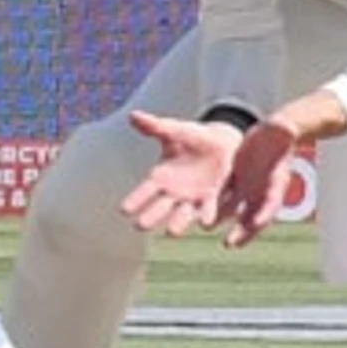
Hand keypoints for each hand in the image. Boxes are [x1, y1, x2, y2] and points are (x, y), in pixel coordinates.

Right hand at [119, 111, 237, 237]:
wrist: (223, 143)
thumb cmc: (193, 137)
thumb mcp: (175, 131)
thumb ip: (155, 126)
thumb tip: (132, 115)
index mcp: (159, 178)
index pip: (142, 192)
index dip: (134, 200)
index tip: (123, 210)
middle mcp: (172, 193)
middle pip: (158, 209)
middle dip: (150, 217)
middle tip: (140, 225)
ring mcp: (192, 199)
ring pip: (181, 216)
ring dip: (177, 224)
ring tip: (172, 232)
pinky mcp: (212, 200)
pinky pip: (208, 210)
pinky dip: (206, 217)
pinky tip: (205, 222)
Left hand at [213, 121, 308, 246]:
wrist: (272, 133)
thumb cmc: (281, 132)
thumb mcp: (283, 130)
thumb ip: (284, 129)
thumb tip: (283, 125)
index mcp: (277, 183)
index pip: (271, 205)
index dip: (263, 217)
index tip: (256, 225)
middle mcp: (261, 190)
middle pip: (252, 216)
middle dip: (242, 231)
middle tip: (229, 244)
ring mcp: (247, 186)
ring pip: (233, 207)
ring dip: (220, 217)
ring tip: (205, 227)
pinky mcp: (234, 179)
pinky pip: (222, 194)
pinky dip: (212, 204)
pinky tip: (198, 211)